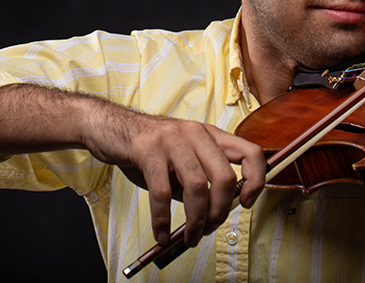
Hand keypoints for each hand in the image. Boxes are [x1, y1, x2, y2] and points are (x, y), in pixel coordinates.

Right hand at [83, 109, 265, 247]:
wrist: (109, 127)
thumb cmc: (146, 147)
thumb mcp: (179, 159)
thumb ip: (197, 180)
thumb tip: (210, 215)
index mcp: (209, 134)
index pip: (250, 153)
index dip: (256, 181)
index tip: (245, 203)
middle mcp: (195, 133)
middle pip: (225, 178)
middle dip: (219, 213)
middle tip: (207, 229)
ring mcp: (172, 139)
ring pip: (198, 187)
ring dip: (195, 221)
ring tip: (188, 237)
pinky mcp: (148, 149)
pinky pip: (163, 192)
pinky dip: (163, 220)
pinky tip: (161, 232)